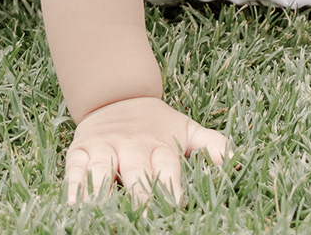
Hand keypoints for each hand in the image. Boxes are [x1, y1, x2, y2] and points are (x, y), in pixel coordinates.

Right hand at [63, 96, 231, 204]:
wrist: (116, 94)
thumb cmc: (159, 125)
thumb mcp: (188, 130)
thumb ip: (214, 145)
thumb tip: (237, 162)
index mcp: (160, 145)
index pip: (167, 167)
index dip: (171, 185)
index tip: (176, 203)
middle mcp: (132, 147)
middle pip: (135, 172)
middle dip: (139, 195)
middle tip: (145, 218)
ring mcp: (105, 148)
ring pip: (102, 171)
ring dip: (101, 191)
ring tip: (102, 211)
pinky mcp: (81, 151)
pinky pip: (75, 169)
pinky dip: (73, 186)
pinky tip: (74, 204)